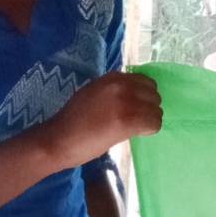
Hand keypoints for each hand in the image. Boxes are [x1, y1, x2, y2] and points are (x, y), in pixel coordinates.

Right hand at [46, 72, 161, 167]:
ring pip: (156, 109)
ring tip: (136, 129)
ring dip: (150, 120)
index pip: (145, 81)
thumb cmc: (73, 121)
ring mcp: (125, 102)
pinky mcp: (127, 121)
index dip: (144, 96)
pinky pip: (154, 123)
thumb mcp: (93, 94)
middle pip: (154, 94)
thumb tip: (135, 96)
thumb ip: (114, 91)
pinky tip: (137, 134)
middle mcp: (120, 85)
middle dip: (149, 107)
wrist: (59, 139)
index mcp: (112, 77)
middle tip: (137, 121)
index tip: (137, 107)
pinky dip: (150, 130)